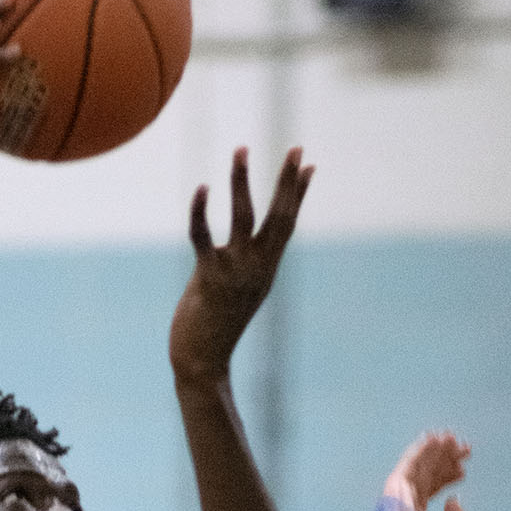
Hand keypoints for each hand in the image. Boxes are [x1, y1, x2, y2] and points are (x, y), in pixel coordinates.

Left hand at [169, 147, 313, 382]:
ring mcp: (235, 273)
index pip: (288, 224)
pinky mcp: (208, 278)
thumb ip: (244, 266)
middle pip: (279, 217)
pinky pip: (203, 237)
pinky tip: (203, 187)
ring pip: (243, 218)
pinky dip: (201, 211)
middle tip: (296, 148)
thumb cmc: (215, 325)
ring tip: (241, 149)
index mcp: (267, 269)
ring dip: (242, 182)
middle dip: (287, 182)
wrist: (202, 362)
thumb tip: (241, 245)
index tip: (309, 164)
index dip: (298, 194)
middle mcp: (257, 268)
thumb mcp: (238, 291)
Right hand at [381, 431, 472, 510]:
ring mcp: (397, 499)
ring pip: (419, 468)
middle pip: (426, 476)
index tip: (464, 469)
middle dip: (445, 460)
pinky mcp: (393, 492)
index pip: (431, 490)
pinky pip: (409, 465)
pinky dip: (421, 451)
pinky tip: (435, 439)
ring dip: (435, 451)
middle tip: (464, 448)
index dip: (447, 477)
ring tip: (452, 438)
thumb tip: (453, 499)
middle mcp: (405, 507)